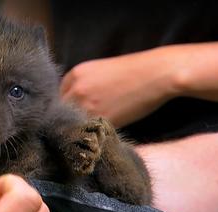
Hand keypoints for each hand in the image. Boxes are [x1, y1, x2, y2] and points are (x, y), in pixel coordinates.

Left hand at [60, 47, 179, 127]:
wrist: (158, 74)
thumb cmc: (135, 71)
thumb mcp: (100, 71)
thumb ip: (83, 86)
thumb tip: (73, 105)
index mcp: (75, 74)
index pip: (59, 95)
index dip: (67, 105)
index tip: (74, 112)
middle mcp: (76, 89)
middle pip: (61, 111)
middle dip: (69, 118)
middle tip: (81, 125)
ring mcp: (86, 106)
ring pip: (72, 123)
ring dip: (79, 128)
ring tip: (92, 130)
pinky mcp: (100, 120)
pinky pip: (88, 131)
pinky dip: (94, 133)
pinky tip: (102, 132)